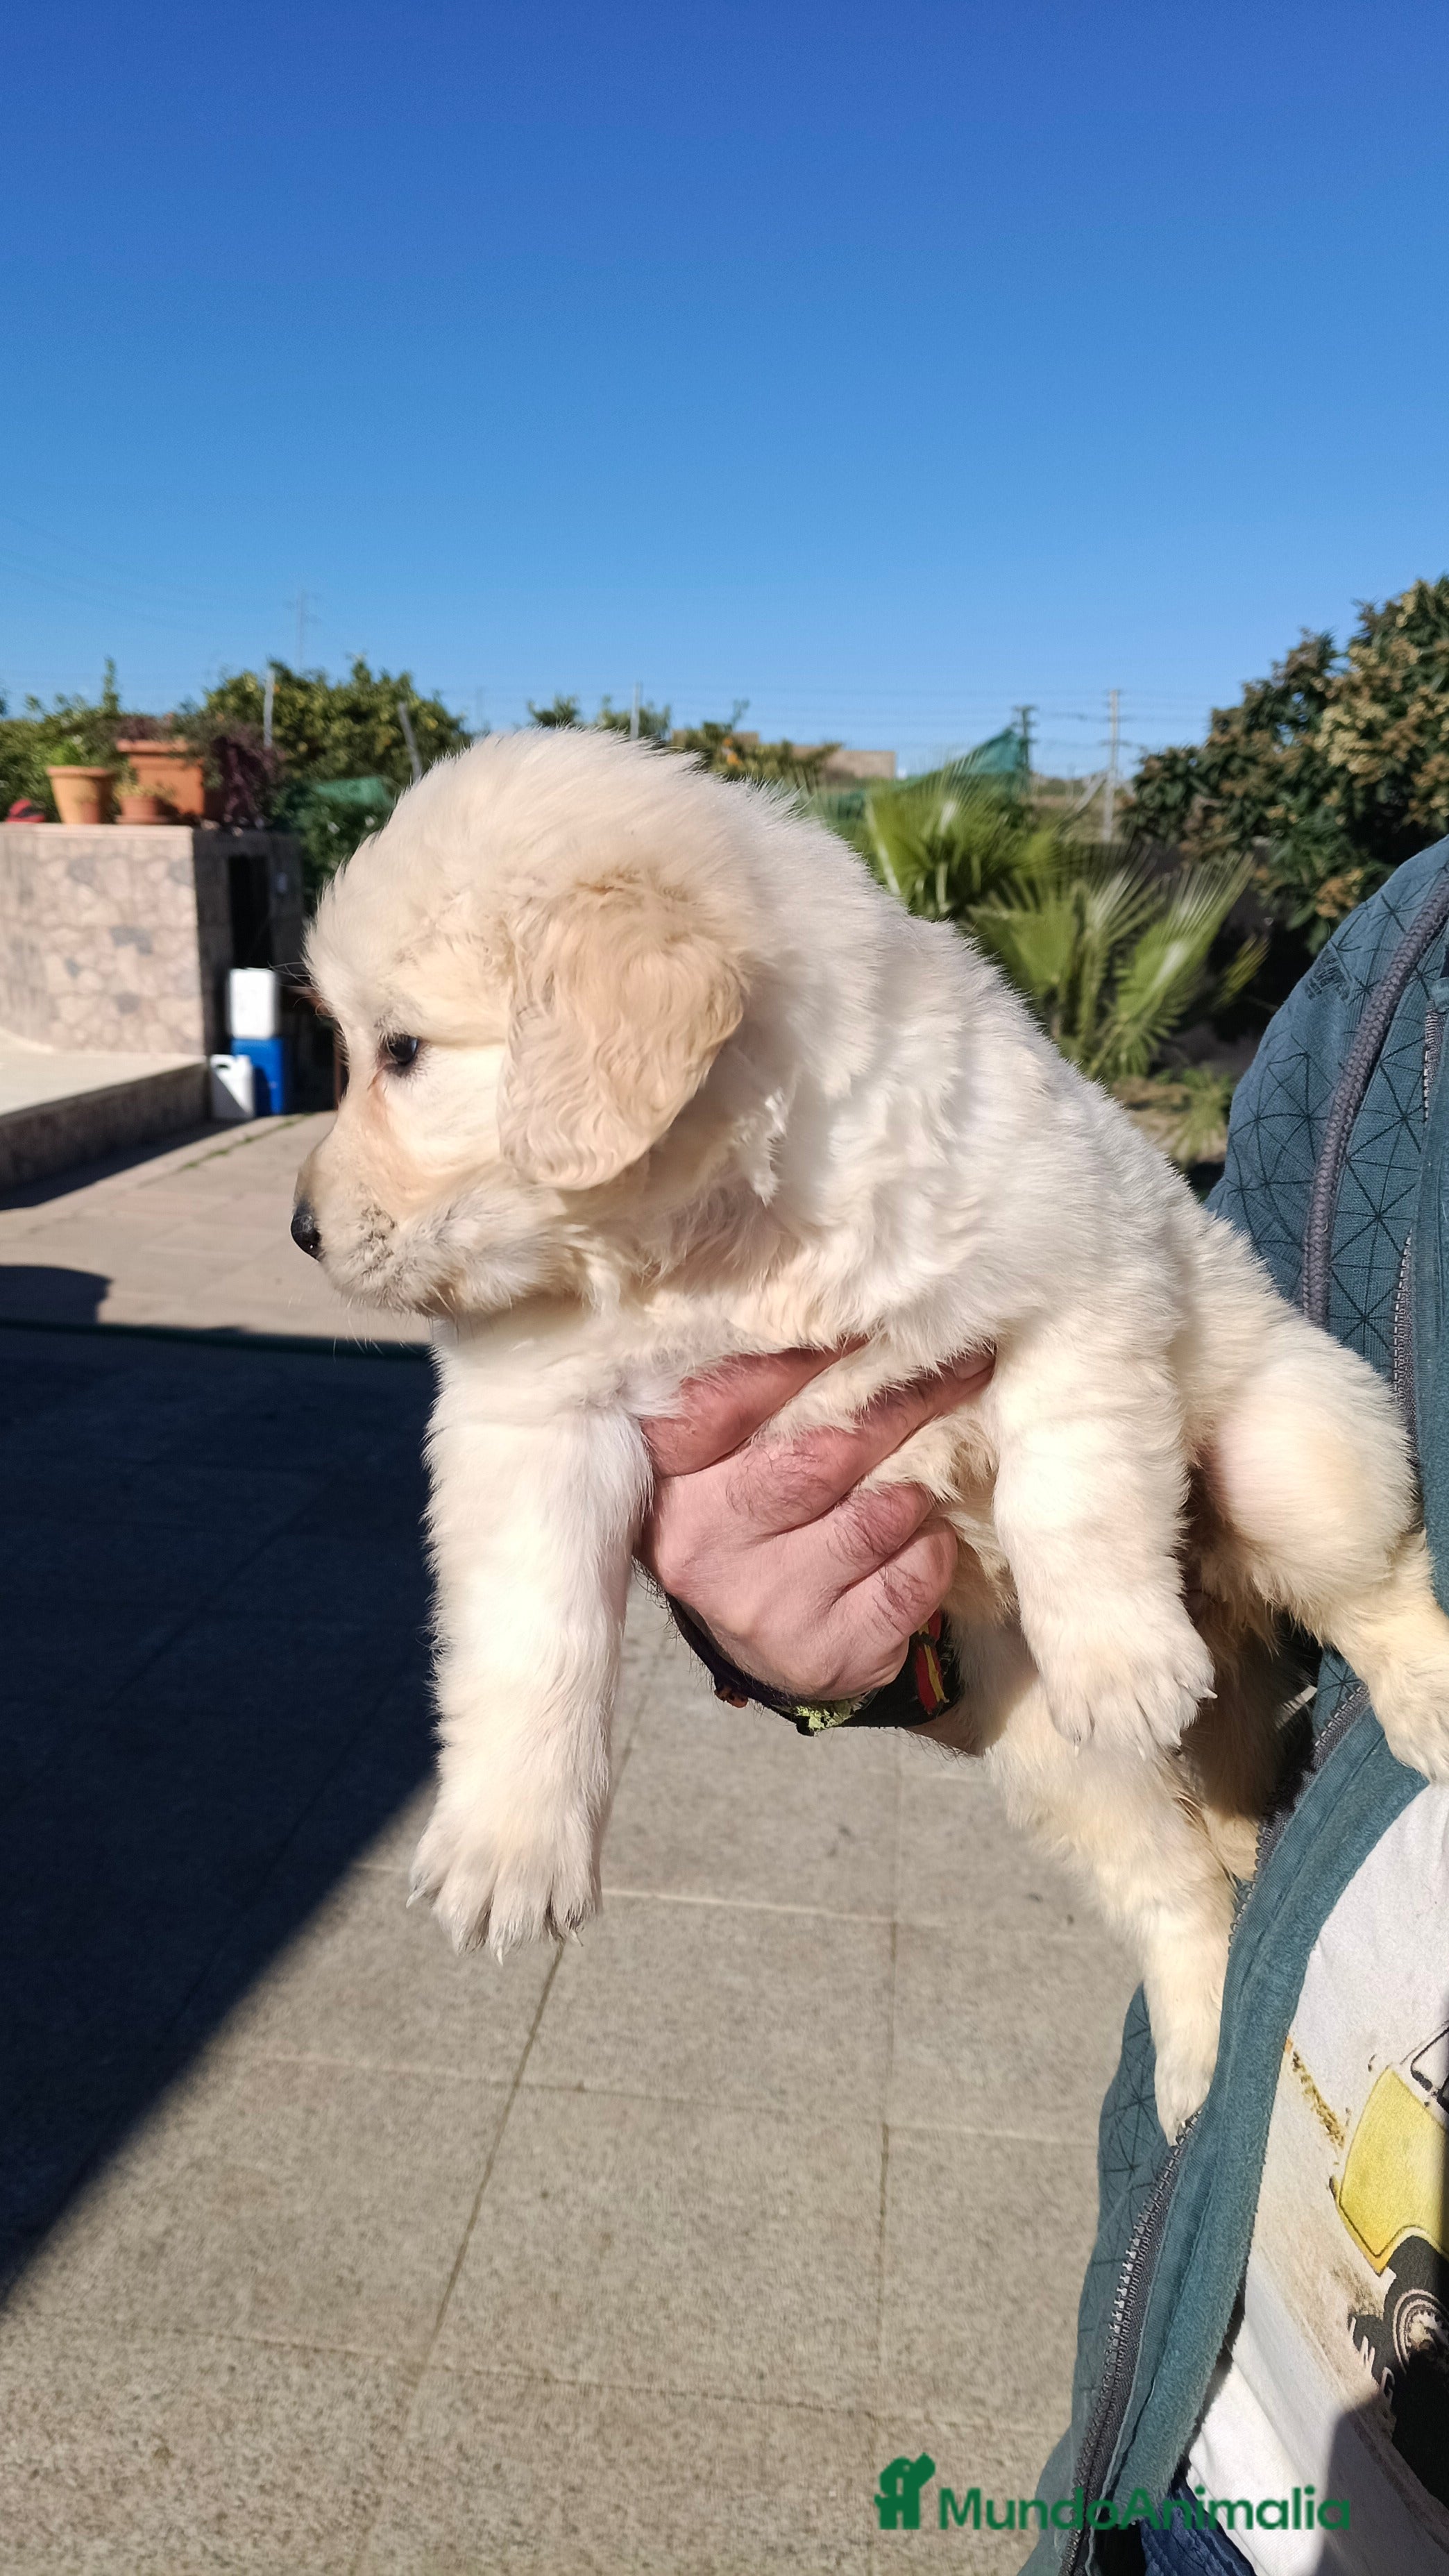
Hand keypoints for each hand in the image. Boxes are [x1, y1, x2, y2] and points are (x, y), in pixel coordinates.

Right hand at [638, 1348, 993, 1701]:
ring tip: (939, 1457)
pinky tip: (928, 1534)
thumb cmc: (754, 1518)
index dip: (799, 1359)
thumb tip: (850, 1315)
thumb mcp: (729, 1457)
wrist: (762, 1642)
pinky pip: (909, 1581)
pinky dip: (933, 1547)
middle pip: (816, 1457)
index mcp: (668, 1479)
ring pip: (873, 1518)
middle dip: (899, 1403)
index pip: (725, 1401)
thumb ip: (761, 1397)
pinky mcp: (823, 1653)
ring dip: (919, 1481)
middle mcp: (702, 1545)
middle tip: (958, 1364)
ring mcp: (760, 1606)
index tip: (868, 1322)